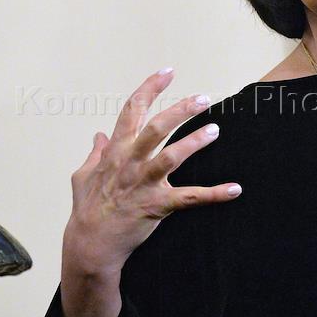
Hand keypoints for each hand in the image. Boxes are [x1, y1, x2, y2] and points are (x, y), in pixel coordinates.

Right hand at [62, 67, 241, 278]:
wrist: (91, 244)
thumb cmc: (87, 210)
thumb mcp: (83, 176)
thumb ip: (94, 154)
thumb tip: (98, 136)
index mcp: (115, 152)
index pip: (131, 111)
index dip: (149, 89)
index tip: (167, 72)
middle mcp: (129, 163)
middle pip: (155, 128)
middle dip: (179, 111)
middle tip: (203, 98)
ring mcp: (143, 184)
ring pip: (170, 157)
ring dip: (194, 142)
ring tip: (215, 131)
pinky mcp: (156, 206)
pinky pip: (189, 198)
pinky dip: (213, 194)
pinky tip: (234, 189)